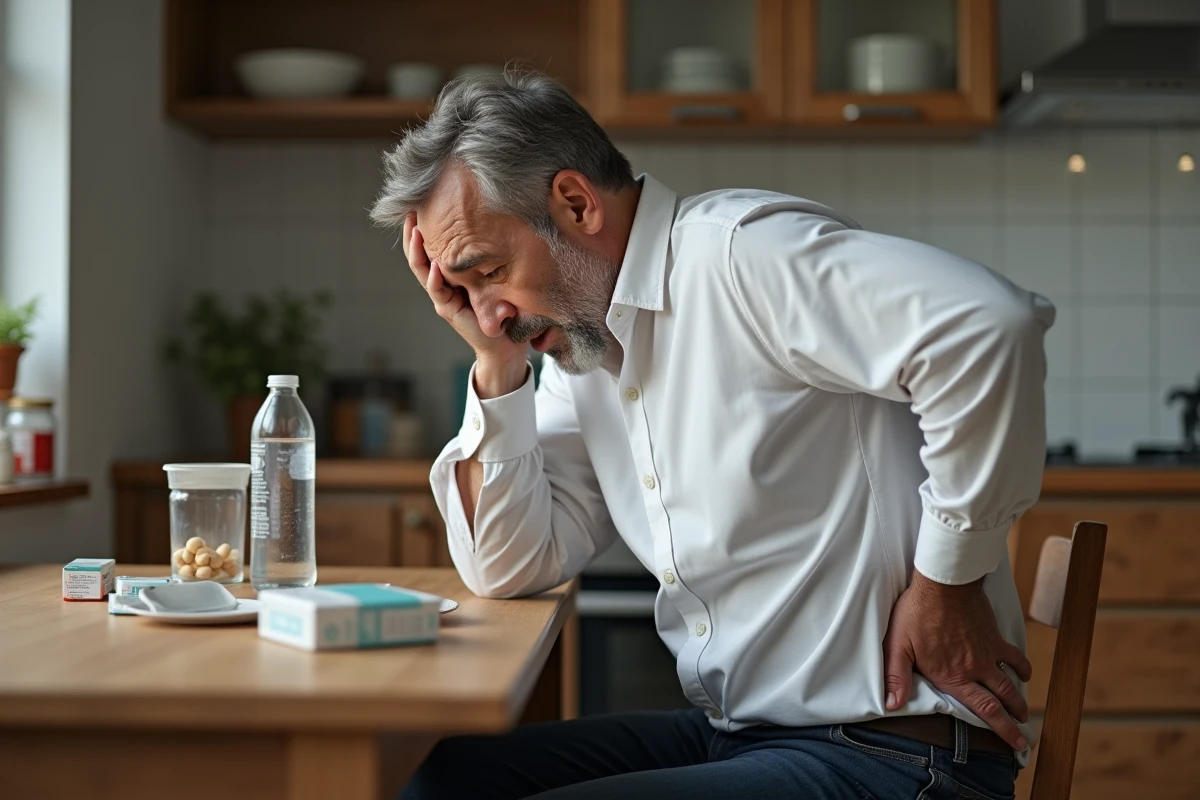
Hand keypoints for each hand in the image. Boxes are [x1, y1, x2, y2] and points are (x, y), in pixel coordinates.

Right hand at [403, 214, 526, 395]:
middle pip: (419, 255)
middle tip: (410, 209)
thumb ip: (488, 258)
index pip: (431, 247)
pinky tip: (436, 264)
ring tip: (415, 230)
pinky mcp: (449, 311)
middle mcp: (441, 285)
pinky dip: (435, 278)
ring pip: (423, 271)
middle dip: (412, 233)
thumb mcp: (494, 276)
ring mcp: (442, 298)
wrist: (505, 344)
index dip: (423, 227)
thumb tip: (498, 223)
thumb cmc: (502, 308)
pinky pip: (438, 292)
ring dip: (418, 250)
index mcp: (449, 275)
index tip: (423, 203)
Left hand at [882, 571, 1033, 749]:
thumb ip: (896, 677)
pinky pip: (1013, 654)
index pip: (983, 709)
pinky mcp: (993, 635)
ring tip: (1023, 712)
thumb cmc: (917, 613)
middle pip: (1001, 701)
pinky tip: (1025, 671)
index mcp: (952, 676)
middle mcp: (975, 669)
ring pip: (1009, 681)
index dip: (1001, 729)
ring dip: (1018, 699)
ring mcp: (987, 652)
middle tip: (1022, 737)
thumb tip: (892, 704)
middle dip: (1014, 722)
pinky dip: (1021, 665)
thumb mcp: (898, 646)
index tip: (1015, 744)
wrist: (944, 583)